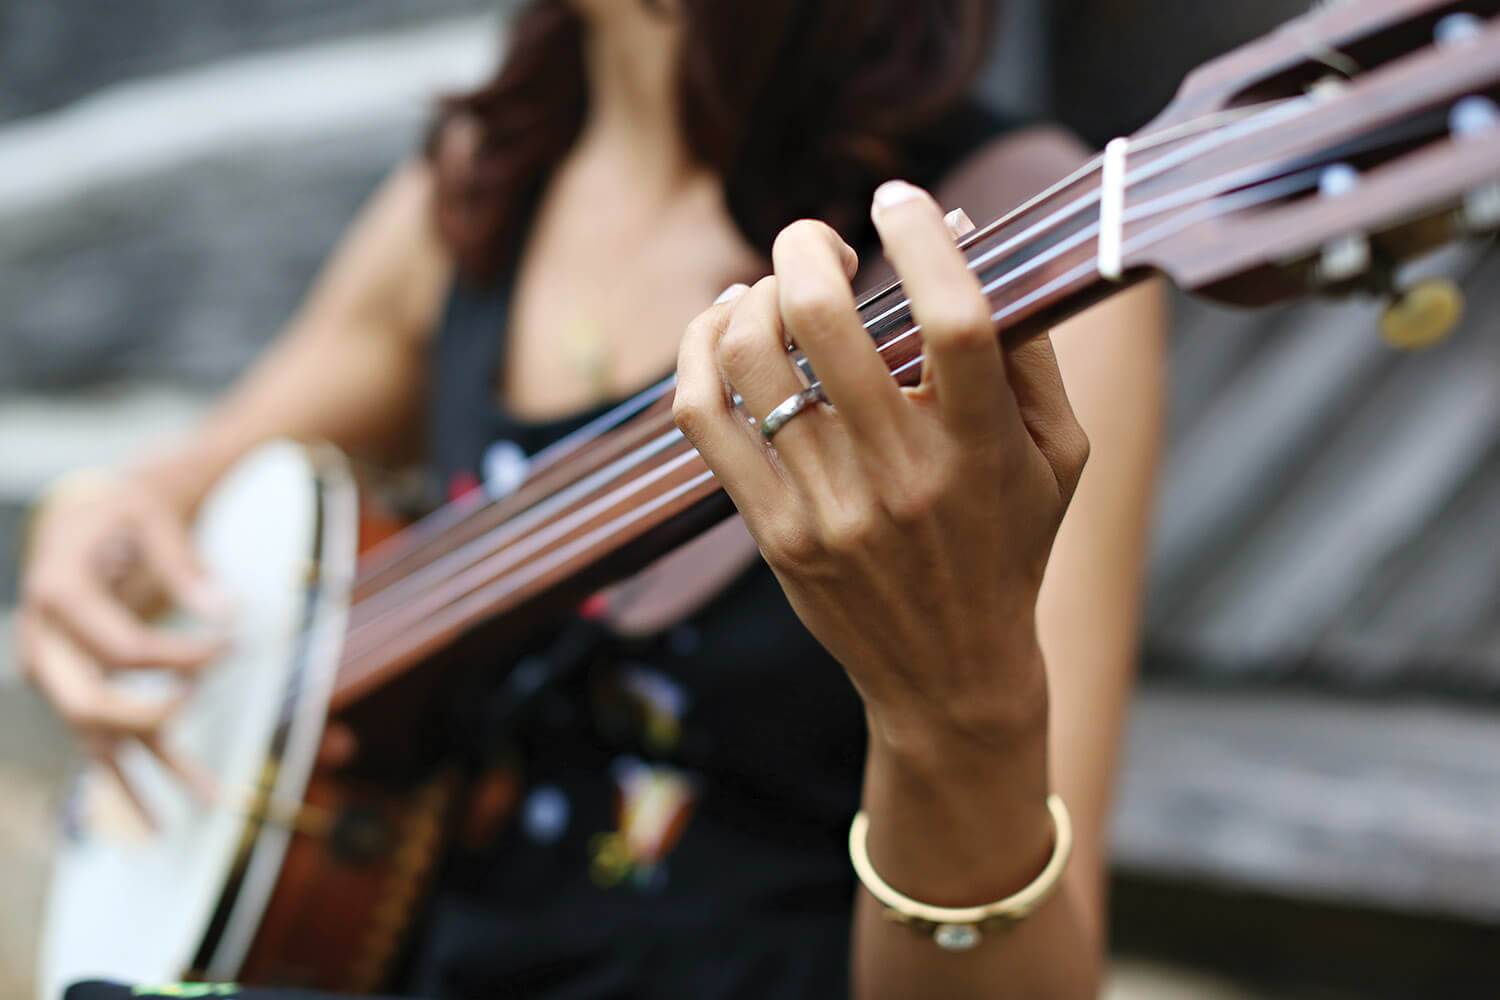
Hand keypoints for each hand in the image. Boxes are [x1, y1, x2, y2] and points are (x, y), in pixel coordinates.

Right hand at [16, 473, 229, 816]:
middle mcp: (45, 644)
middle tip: (194, 705)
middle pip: (90, 704)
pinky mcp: (78, 693)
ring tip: (199, 805)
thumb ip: (182, 565)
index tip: (231, 646)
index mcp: (57, 595)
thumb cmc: (119, 515)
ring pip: (98, 738)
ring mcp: (57, 676)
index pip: (123, 650)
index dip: (182, 655)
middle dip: (147, 715)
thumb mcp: (150, 518)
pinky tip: (161, 822)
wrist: (83, 519)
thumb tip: (226, 609)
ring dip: (147, 778)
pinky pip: (105, 745)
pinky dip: (134, 782)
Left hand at [674, 181, 1088, 751]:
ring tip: (772, 291)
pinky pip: (703, 417)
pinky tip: (722, 326)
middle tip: (817, 242)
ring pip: (752, 358)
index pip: (952, 320)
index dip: (921, 238)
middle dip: (806, 248)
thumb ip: (1026, 346)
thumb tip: (965, 232)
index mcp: (983, 449)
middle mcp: (902, 476)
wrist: (950, 674)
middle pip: (825, 321)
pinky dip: (698, 350)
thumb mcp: (1058, 454)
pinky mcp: (773, 532)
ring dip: (752, 295)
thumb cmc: (1009, 547)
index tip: (900, 199)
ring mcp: (828, 507)